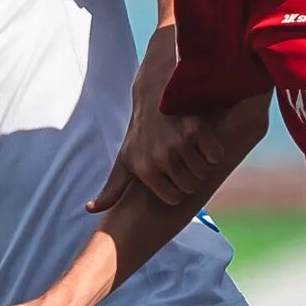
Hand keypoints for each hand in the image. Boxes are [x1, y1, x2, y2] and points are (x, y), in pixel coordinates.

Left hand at [87, 27, 209, 213]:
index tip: (172, 176)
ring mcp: (178, 142)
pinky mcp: (195, 127)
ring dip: (202, 165)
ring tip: (192, 151)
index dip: (177, 189)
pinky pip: (215, 154)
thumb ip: (112, 189)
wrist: (154, 95)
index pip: (174, 198)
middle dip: (191, 178)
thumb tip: (90, 210)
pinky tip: (203, 141)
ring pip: (203, 172)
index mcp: (144, 169)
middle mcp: (160, 158)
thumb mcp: (124, 160)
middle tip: (184, 161)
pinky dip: (213, 151)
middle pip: (190, 186)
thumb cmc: (140, 134)